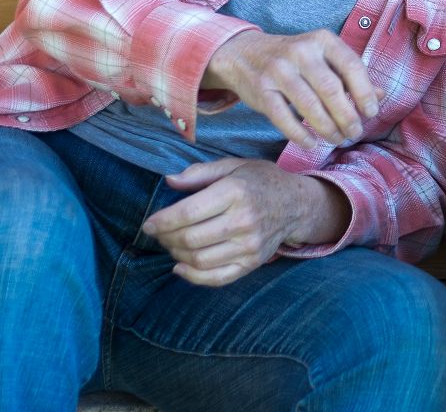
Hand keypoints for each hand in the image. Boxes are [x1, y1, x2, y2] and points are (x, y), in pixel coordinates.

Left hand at [140, 158, 348, 286]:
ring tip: (171, 244)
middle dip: (166, 238)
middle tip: (159, 233)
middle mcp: (243, 221)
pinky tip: (180, 267)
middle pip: (190, 238)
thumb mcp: (233, 166)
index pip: (187, 213)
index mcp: (235, 192)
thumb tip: (169, 181)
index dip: (161, 221)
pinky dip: (193, 277)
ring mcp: (249, 246)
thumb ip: (200, 173)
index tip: (149, 224)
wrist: (296, 203)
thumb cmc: (260, 180)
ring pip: (199, 260)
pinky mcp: (252, 263)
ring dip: (176, 255)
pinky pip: (216, 278)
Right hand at [202, 29, 381, 147]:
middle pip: (331, 89)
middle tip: (355, 133)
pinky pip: (283, 117)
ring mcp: (279, 69)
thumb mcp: (324, 58)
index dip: (365, 93)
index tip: (371, 113)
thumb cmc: (294, 59)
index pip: (351, 66)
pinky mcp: (261, 89)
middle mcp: (301, 51)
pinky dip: (300, 134)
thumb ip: (350, 75)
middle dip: (347, 117)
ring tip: (337, 139)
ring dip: (328, 128)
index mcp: (322, 40)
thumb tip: (381, 96)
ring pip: (309, 105)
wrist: (244, 53)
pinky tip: (311, 143)